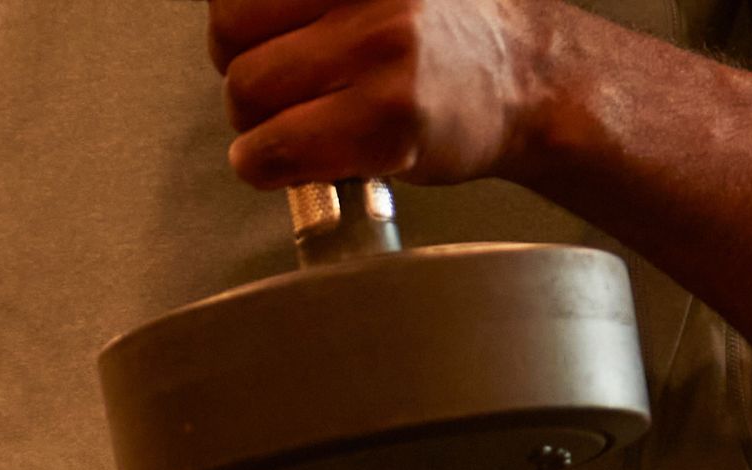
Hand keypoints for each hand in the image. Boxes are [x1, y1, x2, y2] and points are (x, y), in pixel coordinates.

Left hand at [208, 0, 554, 191]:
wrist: (525, 80)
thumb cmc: (438, 34)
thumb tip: (226, 25)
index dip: (238, 21)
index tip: (256, 41)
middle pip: (230, 31)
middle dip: (241, 70)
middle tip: (277, 91)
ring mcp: (382, 51)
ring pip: (248, 93)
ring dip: (254, 126)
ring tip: (294, 127)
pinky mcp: (388, 120)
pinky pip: (279, 149)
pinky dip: (266, 166)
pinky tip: (291, 162)